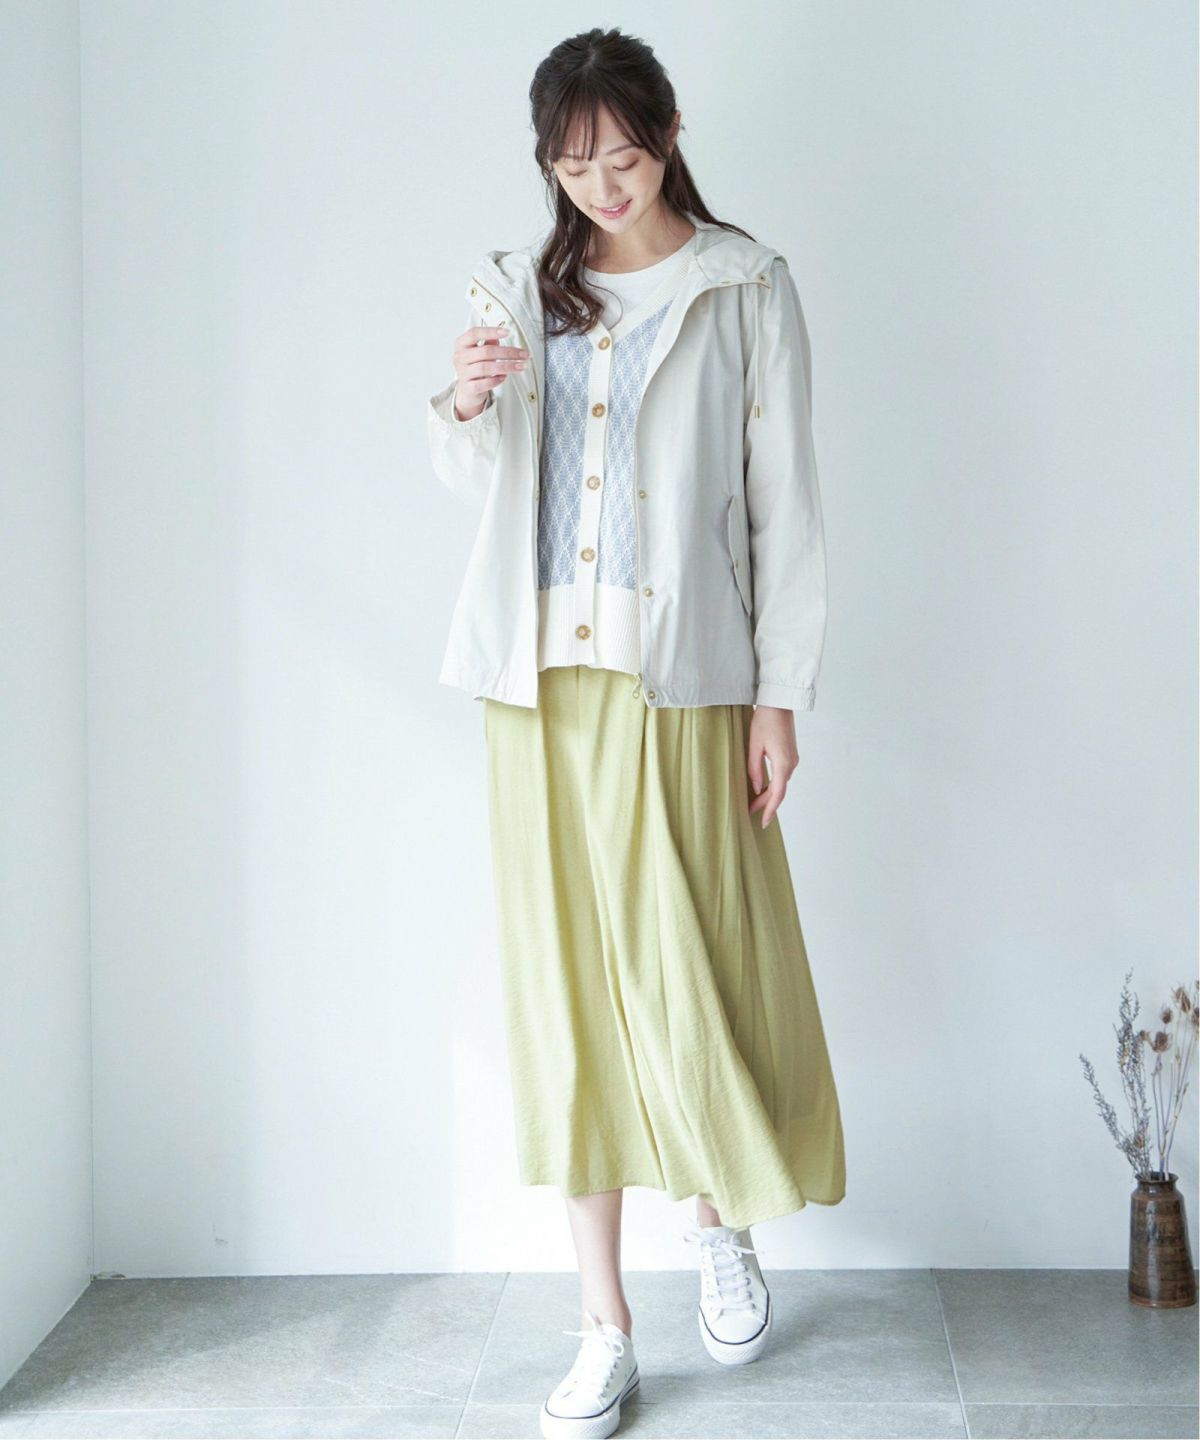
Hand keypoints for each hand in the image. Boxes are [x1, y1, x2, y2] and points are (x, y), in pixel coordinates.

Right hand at [451, 324, 528, 420]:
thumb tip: (501, 333)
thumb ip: (489, 342)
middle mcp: (460, 357)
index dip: (491, 331)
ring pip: (486, 367)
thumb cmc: (476, 366)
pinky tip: (505, 377)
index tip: (508, 332)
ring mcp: (463, 373)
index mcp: (461, 344)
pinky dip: (496, 380)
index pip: (474, 333)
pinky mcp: (468, 388)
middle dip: (508, 352)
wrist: (468, 390)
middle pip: (485, 351)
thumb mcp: (481, 352)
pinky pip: (484, 383)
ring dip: (507, 366)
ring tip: (521, 366)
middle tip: (524, 354)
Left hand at [747, 705, 797, 828]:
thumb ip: (754, 769)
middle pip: (779, 790)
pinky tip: (762, 788)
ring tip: (754, 803)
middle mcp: (791, 764)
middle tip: (749, 813)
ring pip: (781, 783)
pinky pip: (782, 775)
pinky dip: (773, 784)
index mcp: (783, 763)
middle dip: (765, 803)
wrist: (779, 703)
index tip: (763, 822)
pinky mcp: (790, 754)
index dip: (769, 810)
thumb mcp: (754, 745)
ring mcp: (793, 759)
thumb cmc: (764, 721)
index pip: (777, 794)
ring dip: (768, 794)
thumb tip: (756, 789)